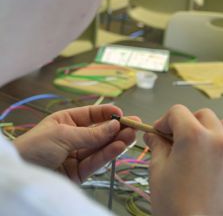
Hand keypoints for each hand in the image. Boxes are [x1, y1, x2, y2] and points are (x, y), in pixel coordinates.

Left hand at [14, 104, 137, 182]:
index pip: (91, 115)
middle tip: (135, 125)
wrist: (22, 174)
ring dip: (116, 141)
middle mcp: (73, 137)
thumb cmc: (35, 146)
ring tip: (132, 135)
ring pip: (100, 147)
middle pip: (99, 132)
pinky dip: (107, 155)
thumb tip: (115, 124)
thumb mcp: (63, 135)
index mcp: (66, 121)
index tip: (122, 114)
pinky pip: (95, 162)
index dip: (107, 113)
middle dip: (116, 128)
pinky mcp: (78, 173)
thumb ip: (91, 134)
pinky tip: (119, 147)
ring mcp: (76, 155)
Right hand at [144, 105, 222, 215]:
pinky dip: (222, 143)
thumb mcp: (158, 170)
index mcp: (194, 135)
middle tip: (172, 138)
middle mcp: (216, 139)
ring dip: (208, 127)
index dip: (164, 120)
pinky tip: (208, 158)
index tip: (158, 133)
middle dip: (185, 122)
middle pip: (201, 114)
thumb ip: (157, 145)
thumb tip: (153, 135)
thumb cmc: (175, 206)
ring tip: (195, 143)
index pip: (177, 112)